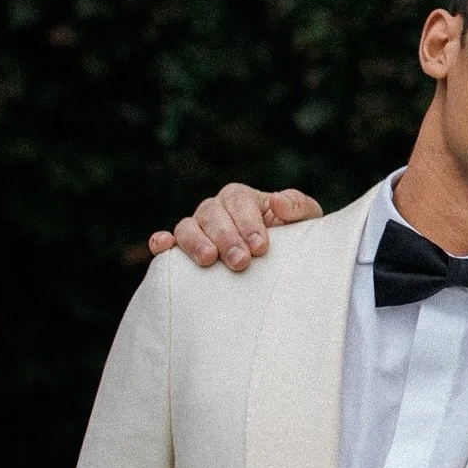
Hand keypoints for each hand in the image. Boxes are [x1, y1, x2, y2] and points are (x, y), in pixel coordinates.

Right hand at [148, 184, 322, 270]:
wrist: (283, 267)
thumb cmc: (295, 240)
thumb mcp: (306, 221)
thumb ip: (297, 207)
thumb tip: (277, 201)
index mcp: (242, 199)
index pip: (239, 201)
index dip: (248, 223)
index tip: (261, 247)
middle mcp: (216, 211)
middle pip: (212, 214)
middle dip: (226, 237)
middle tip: (241, 261)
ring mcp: (198, 230)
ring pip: (187, 226)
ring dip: (195, 242)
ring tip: (208, 260)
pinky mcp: (186, 251)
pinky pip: (168, 243)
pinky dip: (162, 242)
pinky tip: (162, 245)